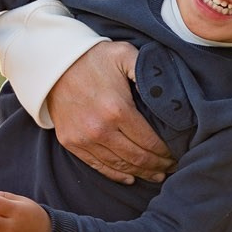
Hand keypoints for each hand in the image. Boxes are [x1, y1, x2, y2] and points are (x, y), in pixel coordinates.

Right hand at [47, 40, 171, 184]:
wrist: (54, 63)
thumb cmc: (94, 58)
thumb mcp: (125, 54)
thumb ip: (147, 69)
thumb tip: (168, 90)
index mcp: (117, 110)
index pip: (149, 141)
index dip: (165, 152)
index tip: (176, 155)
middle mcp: (100, 129)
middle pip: (137, 157)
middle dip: (157, 166)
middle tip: (171, 167)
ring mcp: (83, 138)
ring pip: (119, 165)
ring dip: (140, 173)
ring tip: (156, 175)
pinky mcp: (71, 142)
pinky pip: (97, 165)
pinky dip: (116, 174)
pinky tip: (130, 177)